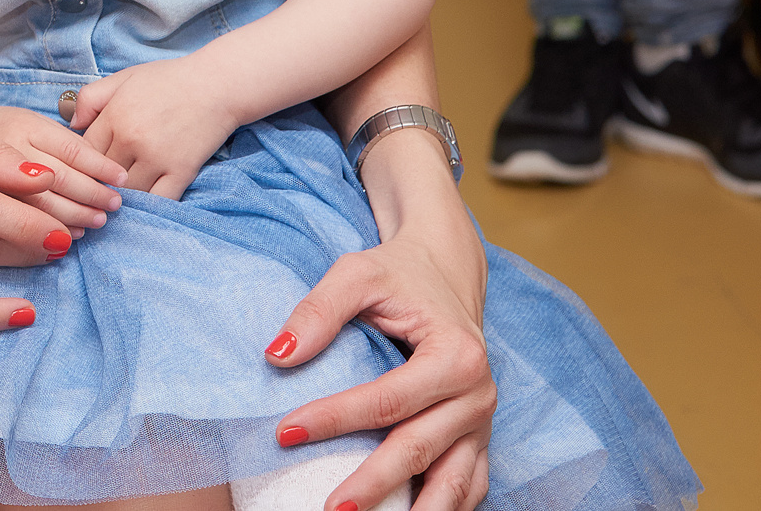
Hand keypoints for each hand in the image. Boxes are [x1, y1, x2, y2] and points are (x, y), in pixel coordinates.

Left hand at [68, 59, 233, 197]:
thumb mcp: (123, 78)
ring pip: (125, 192)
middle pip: (101, 175)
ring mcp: (157, 159)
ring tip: (115, 198)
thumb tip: (72, 125)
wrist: (216, 85)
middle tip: (96, 187)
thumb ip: (91, 98)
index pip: (84, 152)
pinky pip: (157, 200)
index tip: (83, 167)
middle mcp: (132, 140)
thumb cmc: (168, 80)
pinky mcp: (180, 172)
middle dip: (97, 181)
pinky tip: (142, 205)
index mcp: (114, 116)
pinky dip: (147, 206)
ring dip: (119, 196)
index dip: (81, 162)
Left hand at [265, 212, 494, 510]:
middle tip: (329, 507)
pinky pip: (469, 485)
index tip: (285, 431)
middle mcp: (477, 395)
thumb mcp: (356, 274)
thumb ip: (318, 310)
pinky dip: (445, 508)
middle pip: (419, 449)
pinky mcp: (479, 437)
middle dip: (373, 483)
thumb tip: (278, 355)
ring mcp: (482, 422)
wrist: (446, 272)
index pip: (387, 400)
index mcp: (455, 355)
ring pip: (454, 482)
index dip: (335, 419)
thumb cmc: (398, 273)